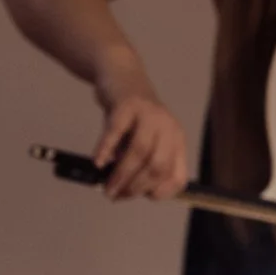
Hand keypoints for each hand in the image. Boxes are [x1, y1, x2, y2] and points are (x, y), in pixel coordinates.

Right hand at [91, 69, 189, 200]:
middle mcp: (168, 128)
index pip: (177, 176)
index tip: (139, 198)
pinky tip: (97, 163)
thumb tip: (124, 191)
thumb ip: (139, 164)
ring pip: (139, 152)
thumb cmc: (133, 117)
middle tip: (117, 195)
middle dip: (137, 187)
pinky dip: (105, 149)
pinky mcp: (128, 104)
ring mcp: (150, 115)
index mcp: (176, 141)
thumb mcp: (143, 141)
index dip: (159, 192)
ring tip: (107, 188)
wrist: (122, 77)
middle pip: (158, 166)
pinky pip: (116, 130)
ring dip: (121, 174)